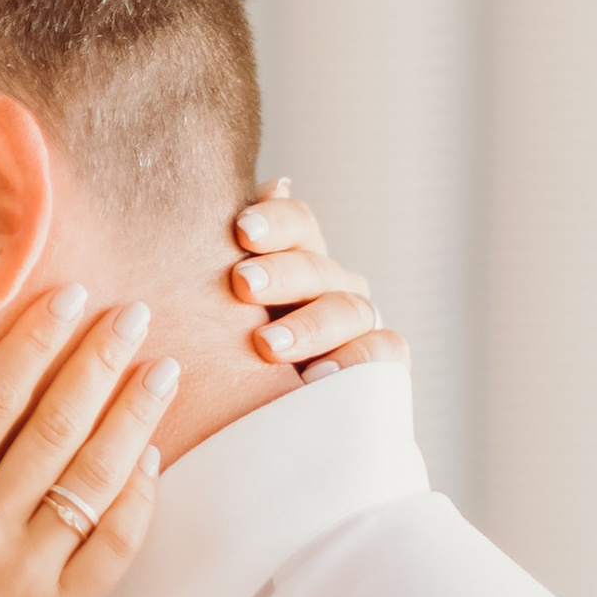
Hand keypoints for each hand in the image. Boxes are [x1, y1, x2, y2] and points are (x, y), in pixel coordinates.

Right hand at [0, 287, 172, 596]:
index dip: (30, 347)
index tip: (64, 302)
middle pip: (51, 426)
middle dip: (97, 360)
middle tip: (133, 313)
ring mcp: (28, 579)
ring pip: (93, 477)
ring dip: (133, 416)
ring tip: (164, 369)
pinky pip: (116, 547)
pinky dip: (140, 500)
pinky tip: (154, 462)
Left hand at [229, 181, 407, 380]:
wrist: (235, 411)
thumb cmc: (215, 345)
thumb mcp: (210, 301)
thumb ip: (224, 249)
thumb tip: (275, 186)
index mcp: (292, 257)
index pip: (296, 223)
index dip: (276, 221)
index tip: (242, 229)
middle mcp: (328, 286)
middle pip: (317, 267)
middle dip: (281, 274)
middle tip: (242, 284)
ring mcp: (355, 327)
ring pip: (350, 310)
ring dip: (311, 325)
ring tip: (267, 344)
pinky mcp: (376, 367)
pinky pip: (386, 353)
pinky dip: (359, 359)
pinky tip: (317, 376)